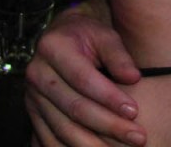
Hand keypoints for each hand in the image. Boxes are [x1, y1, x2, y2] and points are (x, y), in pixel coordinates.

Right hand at [25, 0, 146, 146]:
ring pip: (63, 129)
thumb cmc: (88, 35)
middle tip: (138, 137)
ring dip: (93, 145)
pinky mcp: (33, 114)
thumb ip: (119, 55)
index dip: (109, 98)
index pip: (83, 79)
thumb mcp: (105, 35)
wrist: (61, 36)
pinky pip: (50, 139)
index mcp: (53, 48)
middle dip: (109, 126)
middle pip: (74, 108)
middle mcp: (37, 73)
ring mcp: (32, 96)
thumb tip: (134, 78)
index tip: (135, 112)